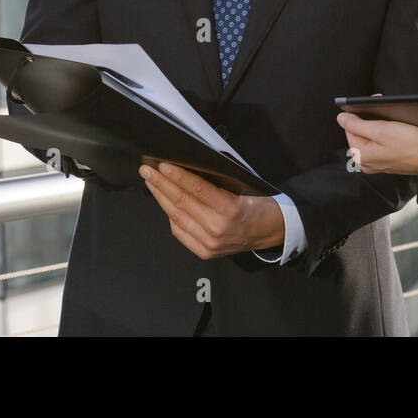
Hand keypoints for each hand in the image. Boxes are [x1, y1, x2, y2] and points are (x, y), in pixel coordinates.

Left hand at [141, 162, 285, 258]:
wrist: (270, 232)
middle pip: (182, 203)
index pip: (197, 189)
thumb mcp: (242, 188)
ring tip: (151, 183)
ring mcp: (210, 243)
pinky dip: (171, 216)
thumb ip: (215, 182)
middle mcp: (218, 228)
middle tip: (147, 170)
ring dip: (161, 198)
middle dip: (161, 184)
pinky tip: (165, 203)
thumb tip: (186, 170)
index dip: (177, 176)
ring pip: (177, 217)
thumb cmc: (258, 205)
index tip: (163, 165)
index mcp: (230, 210)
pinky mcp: (205, 252)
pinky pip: (180, 232)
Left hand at [337, 112, 417, 175]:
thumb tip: (341, 118)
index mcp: (361, 155)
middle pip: (360, 133)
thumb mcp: (381, 130)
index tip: (372, 103)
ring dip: (378, 126)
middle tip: (384, 109)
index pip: (350, 128)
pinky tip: (396, 130)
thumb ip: (357, 124)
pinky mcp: (388, 162)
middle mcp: (366, 162)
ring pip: (371, 138)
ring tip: (392, 120)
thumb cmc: (410, 144)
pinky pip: (380, 144)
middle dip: (370, 119)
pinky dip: (386, 135)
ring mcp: (377, 164)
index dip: (359, 113)